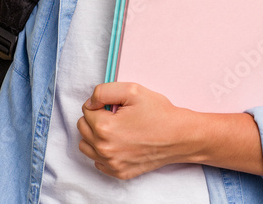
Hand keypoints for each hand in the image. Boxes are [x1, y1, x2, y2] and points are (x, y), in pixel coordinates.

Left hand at [77, 83, 193, 179]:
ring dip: (95, 136)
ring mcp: (111, 163)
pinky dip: (103, 152)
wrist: (179, 136)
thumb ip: (104, 91)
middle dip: (96, 118)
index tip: (116, 106)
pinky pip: (98, 161)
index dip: (101, 104)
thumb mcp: (132, 90)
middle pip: (83, 128)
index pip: (86, 110)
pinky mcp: (119, 172)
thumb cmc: (159, 113)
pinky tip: (119, 143)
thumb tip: (90, 103)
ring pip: (86, 146)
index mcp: (104, 127)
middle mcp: (104, 148)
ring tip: (115, 129)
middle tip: (116, 115)